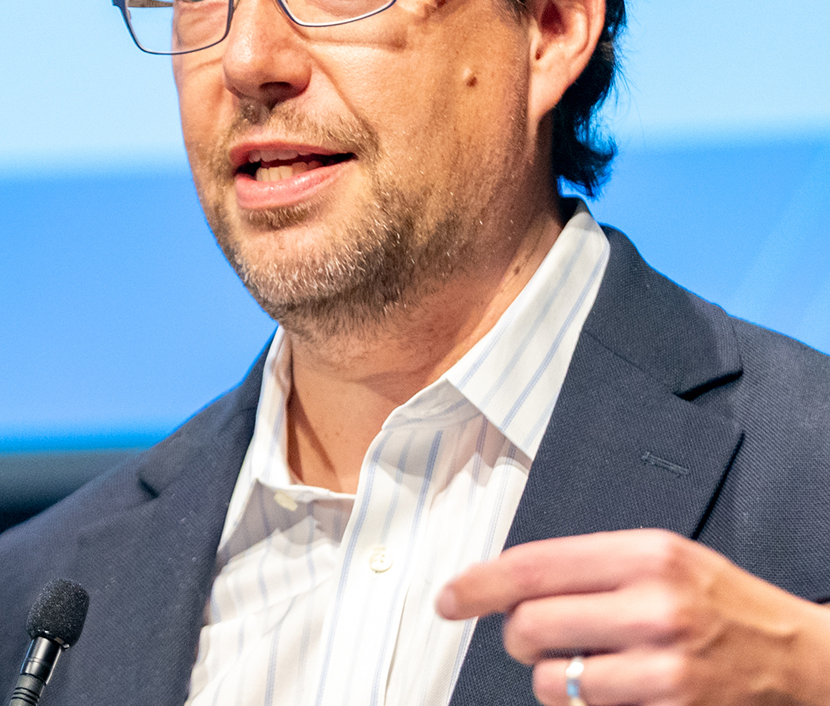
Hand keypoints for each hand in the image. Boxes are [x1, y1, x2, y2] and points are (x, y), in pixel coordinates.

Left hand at [436, 529, 829, 704]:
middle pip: (528, 625)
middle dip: (520, 637)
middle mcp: (654, 604)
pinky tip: (617, 687)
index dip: (476, 585)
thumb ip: (592, 567)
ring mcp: (664, 663)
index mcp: (646, 553)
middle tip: (538, 638)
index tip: (449, 598)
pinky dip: (585, 701)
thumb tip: (507, 584)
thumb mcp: (666, 562)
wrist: (804, 661)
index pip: (531, 565)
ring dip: (552, 677)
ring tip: (589, 665)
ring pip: (549, 677)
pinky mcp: (671, 705)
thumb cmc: (726, 609)